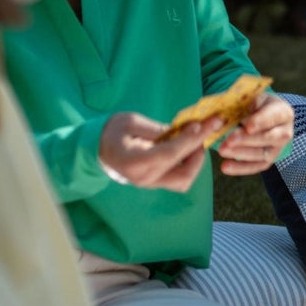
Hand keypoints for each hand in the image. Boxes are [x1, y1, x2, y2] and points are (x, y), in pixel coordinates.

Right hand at [98, 111, 224, 192]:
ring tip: (196, 138)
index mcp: (134, 163)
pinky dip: (190, 163)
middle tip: (204, 131)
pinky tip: (190, 146)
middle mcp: (145, 179)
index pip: (168, 155)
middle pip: (183, 175)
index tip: (203, 125)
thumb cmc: (114, 132)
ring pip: (184, 180)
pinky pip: (180, 178)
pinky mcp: (157, 182)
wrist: (100, 148)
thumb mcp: (131, 122)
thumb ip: (158, 129)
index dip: (188, 140)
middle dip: (198, 153)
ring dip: (196, 160)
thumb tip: (189, 129)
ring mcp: (152, 184)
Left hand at [218, 93, 293, 177]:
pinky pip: (256, 167)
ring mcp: (277, 149)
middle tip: (229, 140)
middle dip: (248, 140)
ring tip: (222, 150)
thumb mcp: (252, 98)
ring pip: (262, 154)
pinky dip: (240, 168)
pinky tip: (225, 167)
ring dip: (241, 153)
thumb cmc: (254, 105)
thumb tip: (228, 118)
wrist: (260, 117)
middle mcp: (284, 132)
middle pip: (269, 137)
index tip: (248, 126)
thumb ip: (244, 104)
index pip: (274, 117)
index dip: (261, 121)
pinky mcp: (268, 161)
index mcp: (283, 112)